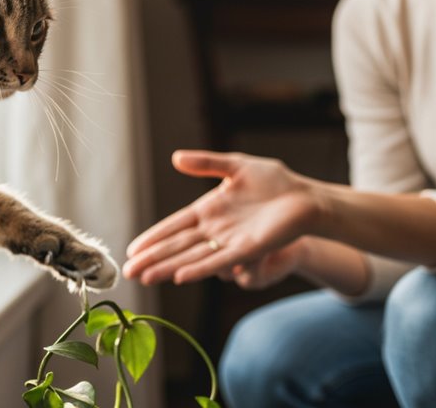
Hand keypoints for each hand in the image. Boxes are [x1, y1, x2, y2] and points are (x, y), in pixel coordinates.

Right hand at [123, 150, 321, 284]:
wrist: (306, 197)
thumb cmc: (275, 182)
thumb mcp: (236, 166)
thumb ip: (206, 163)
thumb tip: (175, 158)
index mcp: (209, 210)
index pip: (174, 226)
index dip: (153, 238)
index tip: (132, 250)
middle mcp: (215, 229)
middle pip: (177, 246)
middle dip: (153, 259)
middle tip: (128, 272)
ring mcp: (230, 241)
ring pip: (192, 257)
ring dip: (168, 267)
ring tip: (145, 277)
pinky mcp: (248, 249)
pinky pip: (219, 260)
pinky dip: (200, 268)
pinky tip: (181, 277)